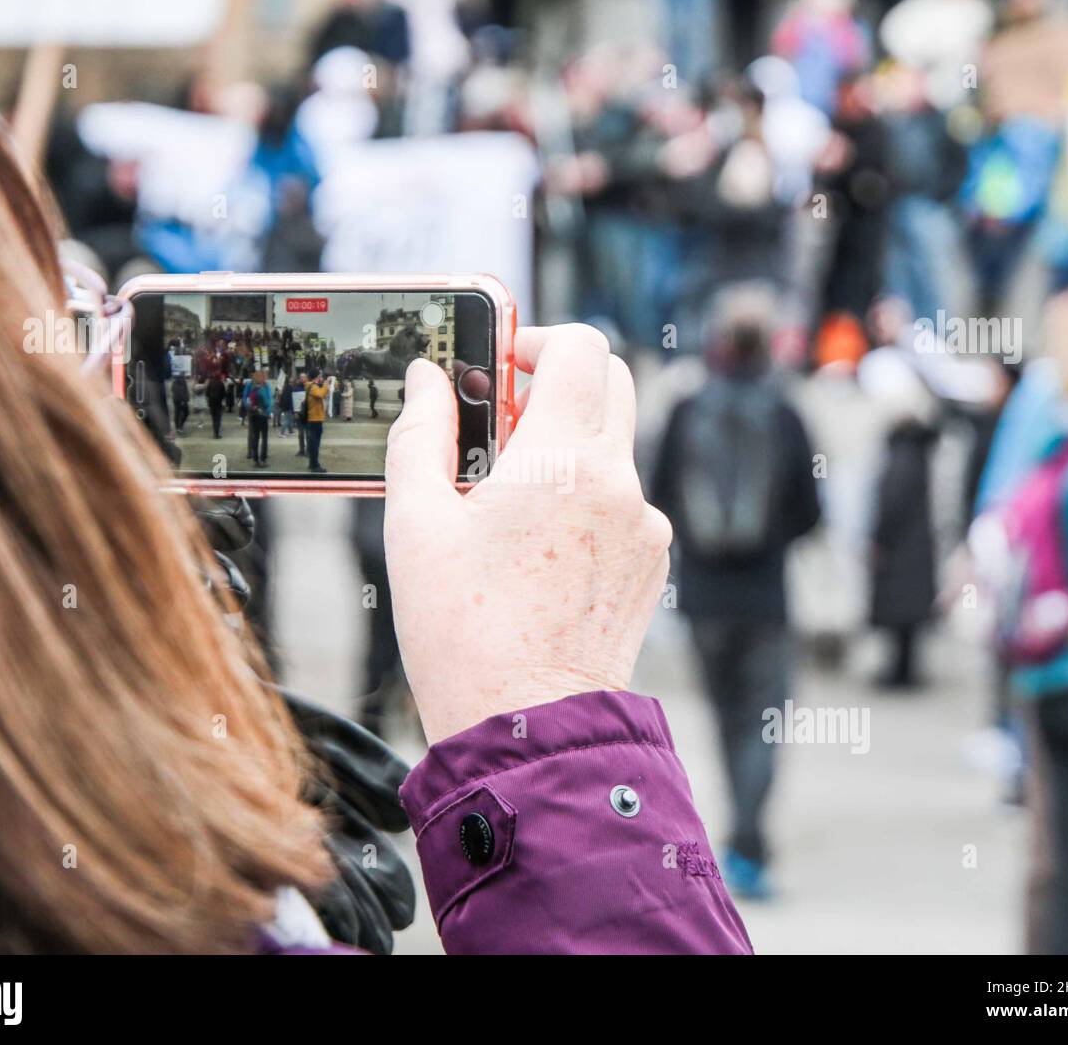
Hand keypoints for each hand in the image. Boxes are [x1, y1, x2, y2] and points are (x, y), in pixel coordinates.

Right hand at [383, 324, 670, 743]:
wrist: (528, 727)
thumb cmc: (463, 632)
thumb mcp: (416, 523)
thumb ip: (420, 433)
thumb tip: (428, 379)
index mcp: (564, 460)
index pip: (580, 346)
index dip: (536, 339)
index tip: (500, 364)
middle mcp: (619, 483)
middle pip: (610, 382)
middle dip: (557, 383)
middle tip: (500, 421)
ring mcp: (644, 526)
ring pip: (615, 447)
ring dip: (568, 447)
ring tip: (507, 503)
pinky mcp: (651, 564)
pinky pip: (624, 502)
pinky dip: (586, 499)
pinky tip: (538, 549)